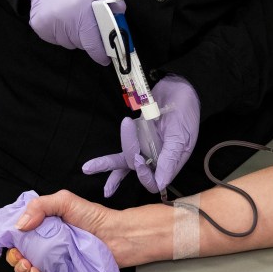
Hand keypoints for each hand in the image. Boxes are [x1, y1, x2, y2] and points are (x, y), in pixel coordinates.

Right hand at [8, 190, 114, 271]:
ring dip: (23, 271)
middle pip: (19, 254)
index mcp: (43, 225)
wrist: (117, 237)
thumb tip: (19, 225)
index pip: (18, 234)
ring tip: (30, 267)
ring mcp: (53, 260)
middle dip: (15, 258)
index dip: (11, 239)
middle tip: (22, 258)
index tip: (11, 243)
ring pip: (28, 269)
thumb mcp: (65, 201)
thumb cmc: (93, 217)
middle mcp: (45, 243)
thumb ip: (40, 206)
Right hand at [24, 0, 125, 64]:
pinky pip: (56, 40)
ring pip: (68, 44)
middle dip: (88, 40)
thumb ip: (117, 5)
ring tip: (73, 19)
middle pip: (82, 46)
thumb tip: (120, 25)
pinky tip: (62, 20)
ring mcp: (50, 25)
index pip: (93, 45)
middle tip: (88, 25)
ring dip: (74, 36)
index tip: (105, 57)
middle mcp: (64, 20)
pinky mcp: (39, 26)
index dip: (101, 54)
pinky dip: (61, 34)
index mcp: (82, 13)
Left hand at [82, 75, 200, 195]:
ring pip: (124, 163)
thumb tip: (161, 184)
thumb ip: (170, 158)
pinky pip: (121, 154)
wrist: (178, 88)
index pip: (155, 182)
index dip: (145, 176)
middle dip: (129, 163)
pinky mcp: (135, 139)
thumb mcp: (181, 136)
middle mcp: (157, 159)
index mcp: (172, 161)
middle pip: (137, 170)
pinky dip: (108, 162)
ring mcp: (145, 149)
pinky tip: (90, 169)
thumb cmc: (185, 110)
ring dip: (107, 164)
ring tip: (87, 168)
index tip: (139, 158)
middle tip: (132, 155)